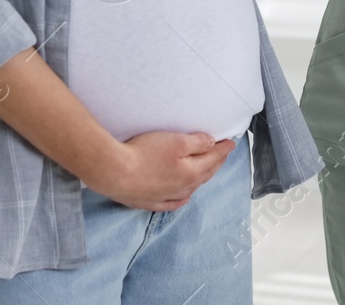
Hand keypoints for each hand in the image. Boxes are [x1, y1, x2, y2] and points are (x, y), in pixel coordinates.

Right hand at [82, 130, 235, 210]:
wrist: (114, 172)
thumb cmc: (144, 154)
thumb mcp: (176, 141)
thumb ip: (197, 143)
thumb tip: (212, 144)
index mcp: (191, 173)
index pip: (212, 159)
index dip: (223, 149)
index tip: (231, 143)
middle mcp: (181, 188)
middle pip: (204, 174)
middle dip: (215, 162)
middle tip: (222, 154)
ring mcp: (165, 197)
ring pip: (190, 189)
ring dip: (201, 179)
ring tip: (207, 171)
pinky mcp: (149, 201)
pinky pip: (172, 203)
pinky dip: (182, 199)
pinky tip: (185, 198)